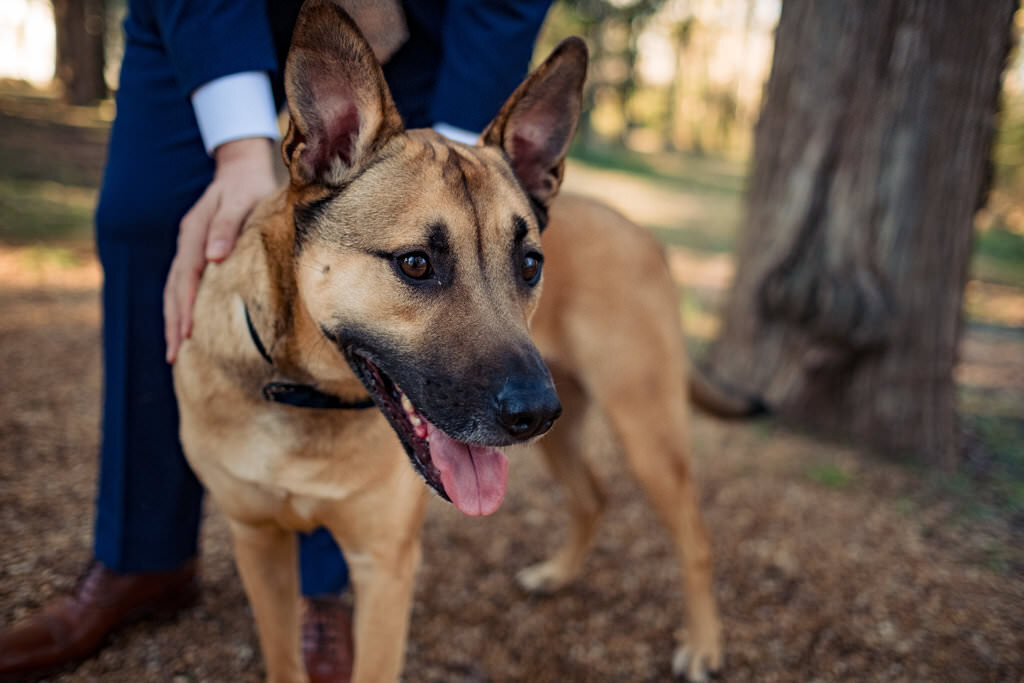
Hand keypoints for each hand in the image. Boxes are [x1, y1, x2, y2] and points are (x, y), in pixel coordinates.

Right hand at [164, 137, 277, 362]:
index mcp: (195, 234)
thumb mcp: (240, 201)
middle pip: (174, 290)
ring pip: (173, 290)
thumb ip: (226, 228)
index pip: (187, 278)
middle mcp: (187, 243)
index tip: (187, 335)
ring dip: (172, 320)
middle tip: (174, 357)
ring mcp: (188, 248)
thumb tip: (213, 258)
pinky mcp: (195, 251)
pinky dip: (179, 307)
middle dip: (173, 323)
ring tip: (174, 352)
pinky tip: (184, 327)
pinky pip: (182, 284)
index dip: (185, 308)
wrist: (241, 169)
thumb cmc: (247, 188)